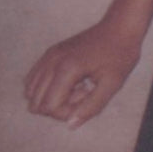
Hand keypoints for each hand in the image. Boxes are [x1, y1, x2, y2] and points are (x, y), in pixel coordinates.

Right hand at [24, 19, 141, 129]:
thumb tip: (70, 125)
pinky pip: (34, 79)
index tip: (88, 96)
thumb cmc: (121, 54)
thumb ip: (92, 107)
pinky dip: (48, 87)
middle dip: (58, 107)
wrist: (121, 27)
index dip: (67, 112)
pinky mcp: (50, 53)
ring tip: (78, 86)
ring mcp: (48, 56)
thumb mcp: (112, 84)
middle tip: (84, 92)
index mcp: (66, 69)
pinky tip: (72, 80)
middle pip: (35, 103)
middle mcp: (51, 61)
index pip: (48, 107)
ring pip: (31, 92)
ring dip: (52, 97)